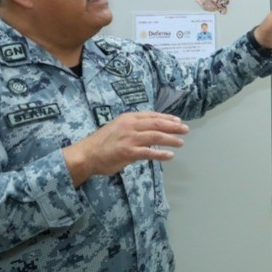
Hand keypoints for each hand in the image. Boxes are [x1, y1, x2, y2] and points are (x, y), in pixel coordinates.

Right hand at [62, 111, 188, 186]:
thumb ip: (133, 128)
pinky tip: (170, 156)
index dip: (167, 118)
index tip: (178, 121)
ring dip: (171, 139)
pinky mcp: (128, 152)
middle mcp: (130, 125)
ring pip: (156, 136)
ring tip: (181, 142)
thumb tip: (148, 132)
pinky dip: (161, 154)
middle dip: (173, 126)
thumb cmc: (101, 143)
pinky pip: (149, 152)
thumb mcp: (117, 128)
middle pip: (157, 124)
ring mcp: (129, 138)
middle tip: (185, 129)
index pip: (152, 115)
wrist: (86, 154)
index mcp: (128, 118)